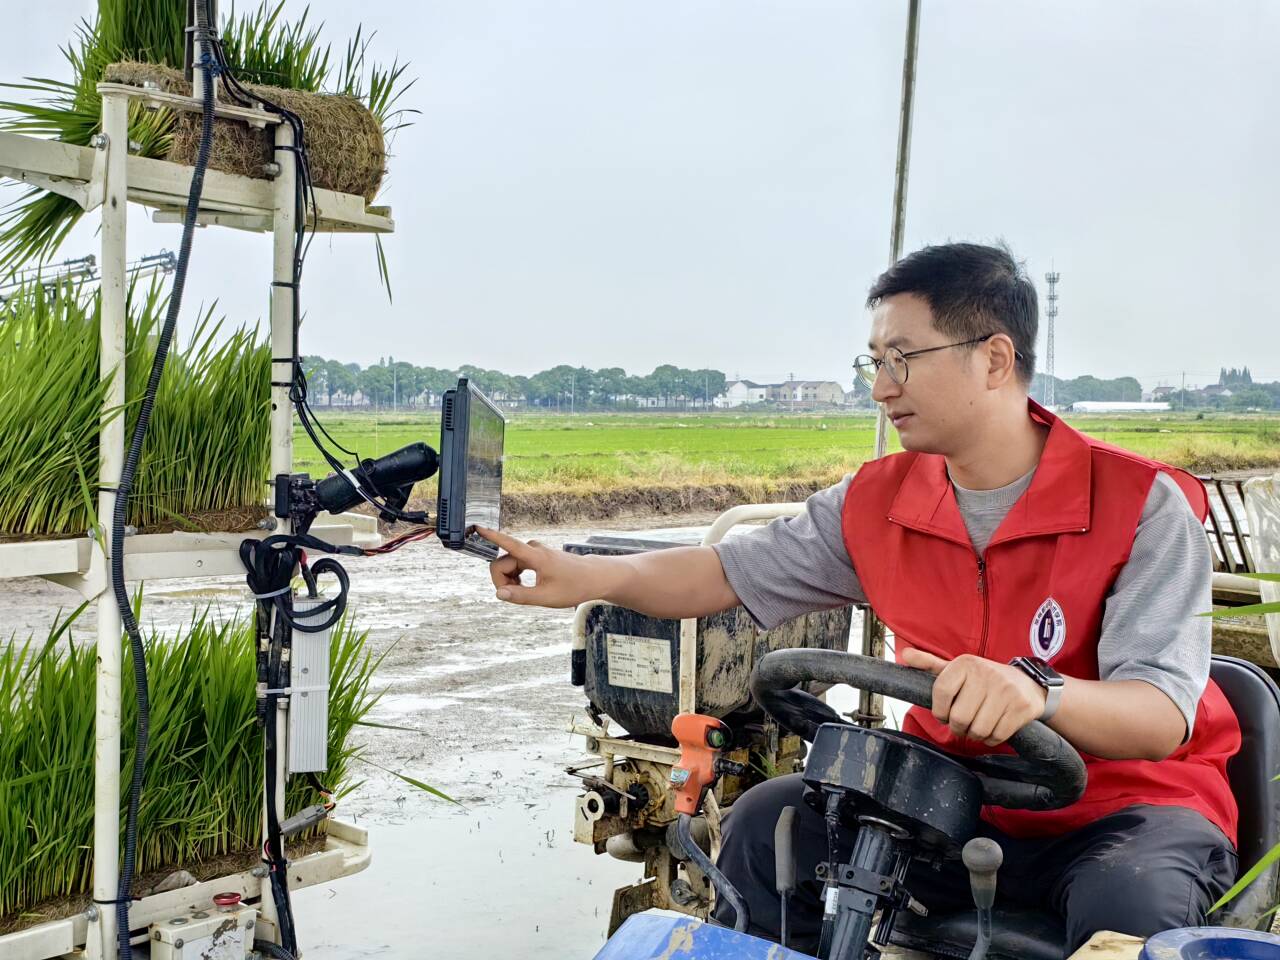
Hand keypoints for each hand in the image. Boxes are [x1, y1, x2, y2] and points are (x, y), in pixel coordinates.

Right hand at [477, 527, 608, 608]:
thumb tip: (499, 593)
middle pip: (502, 563)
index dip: (491, 536)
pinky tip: (527, 587)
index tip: (477, 527)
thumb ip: (520, 596)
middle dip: (503, 581)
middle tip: (516, 596)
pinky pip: (516, 565)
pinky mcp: (536, 556)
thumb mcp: (547, 597)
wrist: (593, 578)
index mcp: (535, 556)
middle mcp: (532, 549)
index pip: (508, 543)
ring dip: (510, 580)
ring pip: (508, 565)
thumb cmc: (574, 586)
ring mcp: (534, 552)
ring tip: (526, 593)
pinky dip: (516, 578)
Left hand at [900, 649, 1047, 746]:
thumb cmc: (984, 680)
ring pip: (978, 730)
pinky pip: (997, 736)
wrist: (1028, 684)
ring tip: (977, 726)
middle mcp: (986, 674)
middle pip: (959, 717)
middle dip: (958, 727)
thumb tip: (904, 655)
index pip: (941, 692)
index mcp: (966, 663)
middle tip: (963, 723)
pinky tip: (993, 728)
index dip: (939, 710)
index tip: (944, 714)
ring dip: (975, 735)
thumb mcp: (958, 669)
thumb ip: (930, 665)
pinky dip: (992, 739)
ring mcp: (1006, 691)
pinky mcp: (1021, 708)